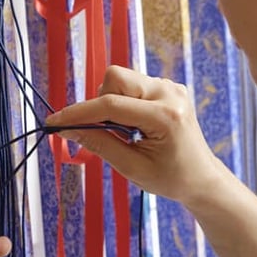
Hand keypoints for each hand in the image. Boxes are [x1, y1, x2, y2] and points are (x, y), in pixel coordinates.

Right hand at [45, 65, 225, 205]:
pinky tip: (132, 125)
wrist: (201, 178)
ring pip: (120, 79)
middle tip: (101, 131)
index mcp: (165, 116)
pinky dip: (121, 103)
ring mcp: (170, 87)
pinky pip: (131, 84)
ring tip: (123, 132)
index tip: (55, 122)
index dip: (78, 113)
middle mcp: (169, 93)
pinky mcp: (166, 87)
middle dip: (99, 103)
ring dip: (111, 104)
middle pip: (115, 78)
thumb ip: (99, 143)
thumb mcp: (131, 167)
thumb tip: (67, 129)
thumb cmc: (170, 178)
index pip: (110, 105)